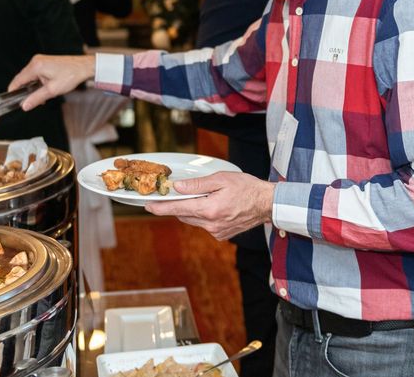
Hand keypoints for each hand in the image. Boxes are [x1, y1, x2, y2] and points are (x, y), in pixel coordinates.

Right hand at [9, 54, 95, 109]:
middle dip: (26, 91)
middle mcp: (35, 61)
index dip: (14, 92)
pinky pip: (36, 74)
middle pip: (23, 79)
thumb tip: (24, 105)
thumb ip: (36, 98)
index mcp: (35, 66)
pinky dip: (38, 83)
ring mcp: (40, 60)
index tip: (12, 101)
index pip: (18, 80)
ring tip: (45, 95)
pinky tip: (46, 89)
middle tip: (34, 102)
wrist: (84, 67)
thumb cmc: (71, 75)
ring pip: (29, 77)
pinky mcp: (44, 62)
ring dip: (34, 88)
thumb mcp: (52, 90)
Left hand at [145, 172, 274, 240]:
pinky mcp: (222, 235)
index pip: (178, 208)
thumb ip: (198, 185)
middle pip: (184, 215)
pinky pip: (204, 225)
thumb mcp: (221, 179)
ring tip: (202, 197)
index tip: (147, 206)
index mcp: (209, 209)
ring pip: (194, 220)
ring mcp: (216, 231)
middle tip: (174, 194)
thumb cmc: (247, 187)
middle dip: (177, 205)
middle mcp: (211, 224)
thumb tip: (178, 188)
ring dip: (192, 210)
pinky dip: (203, 216)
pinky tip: (214, 206)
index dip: (160, 207)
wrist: (266, 204)